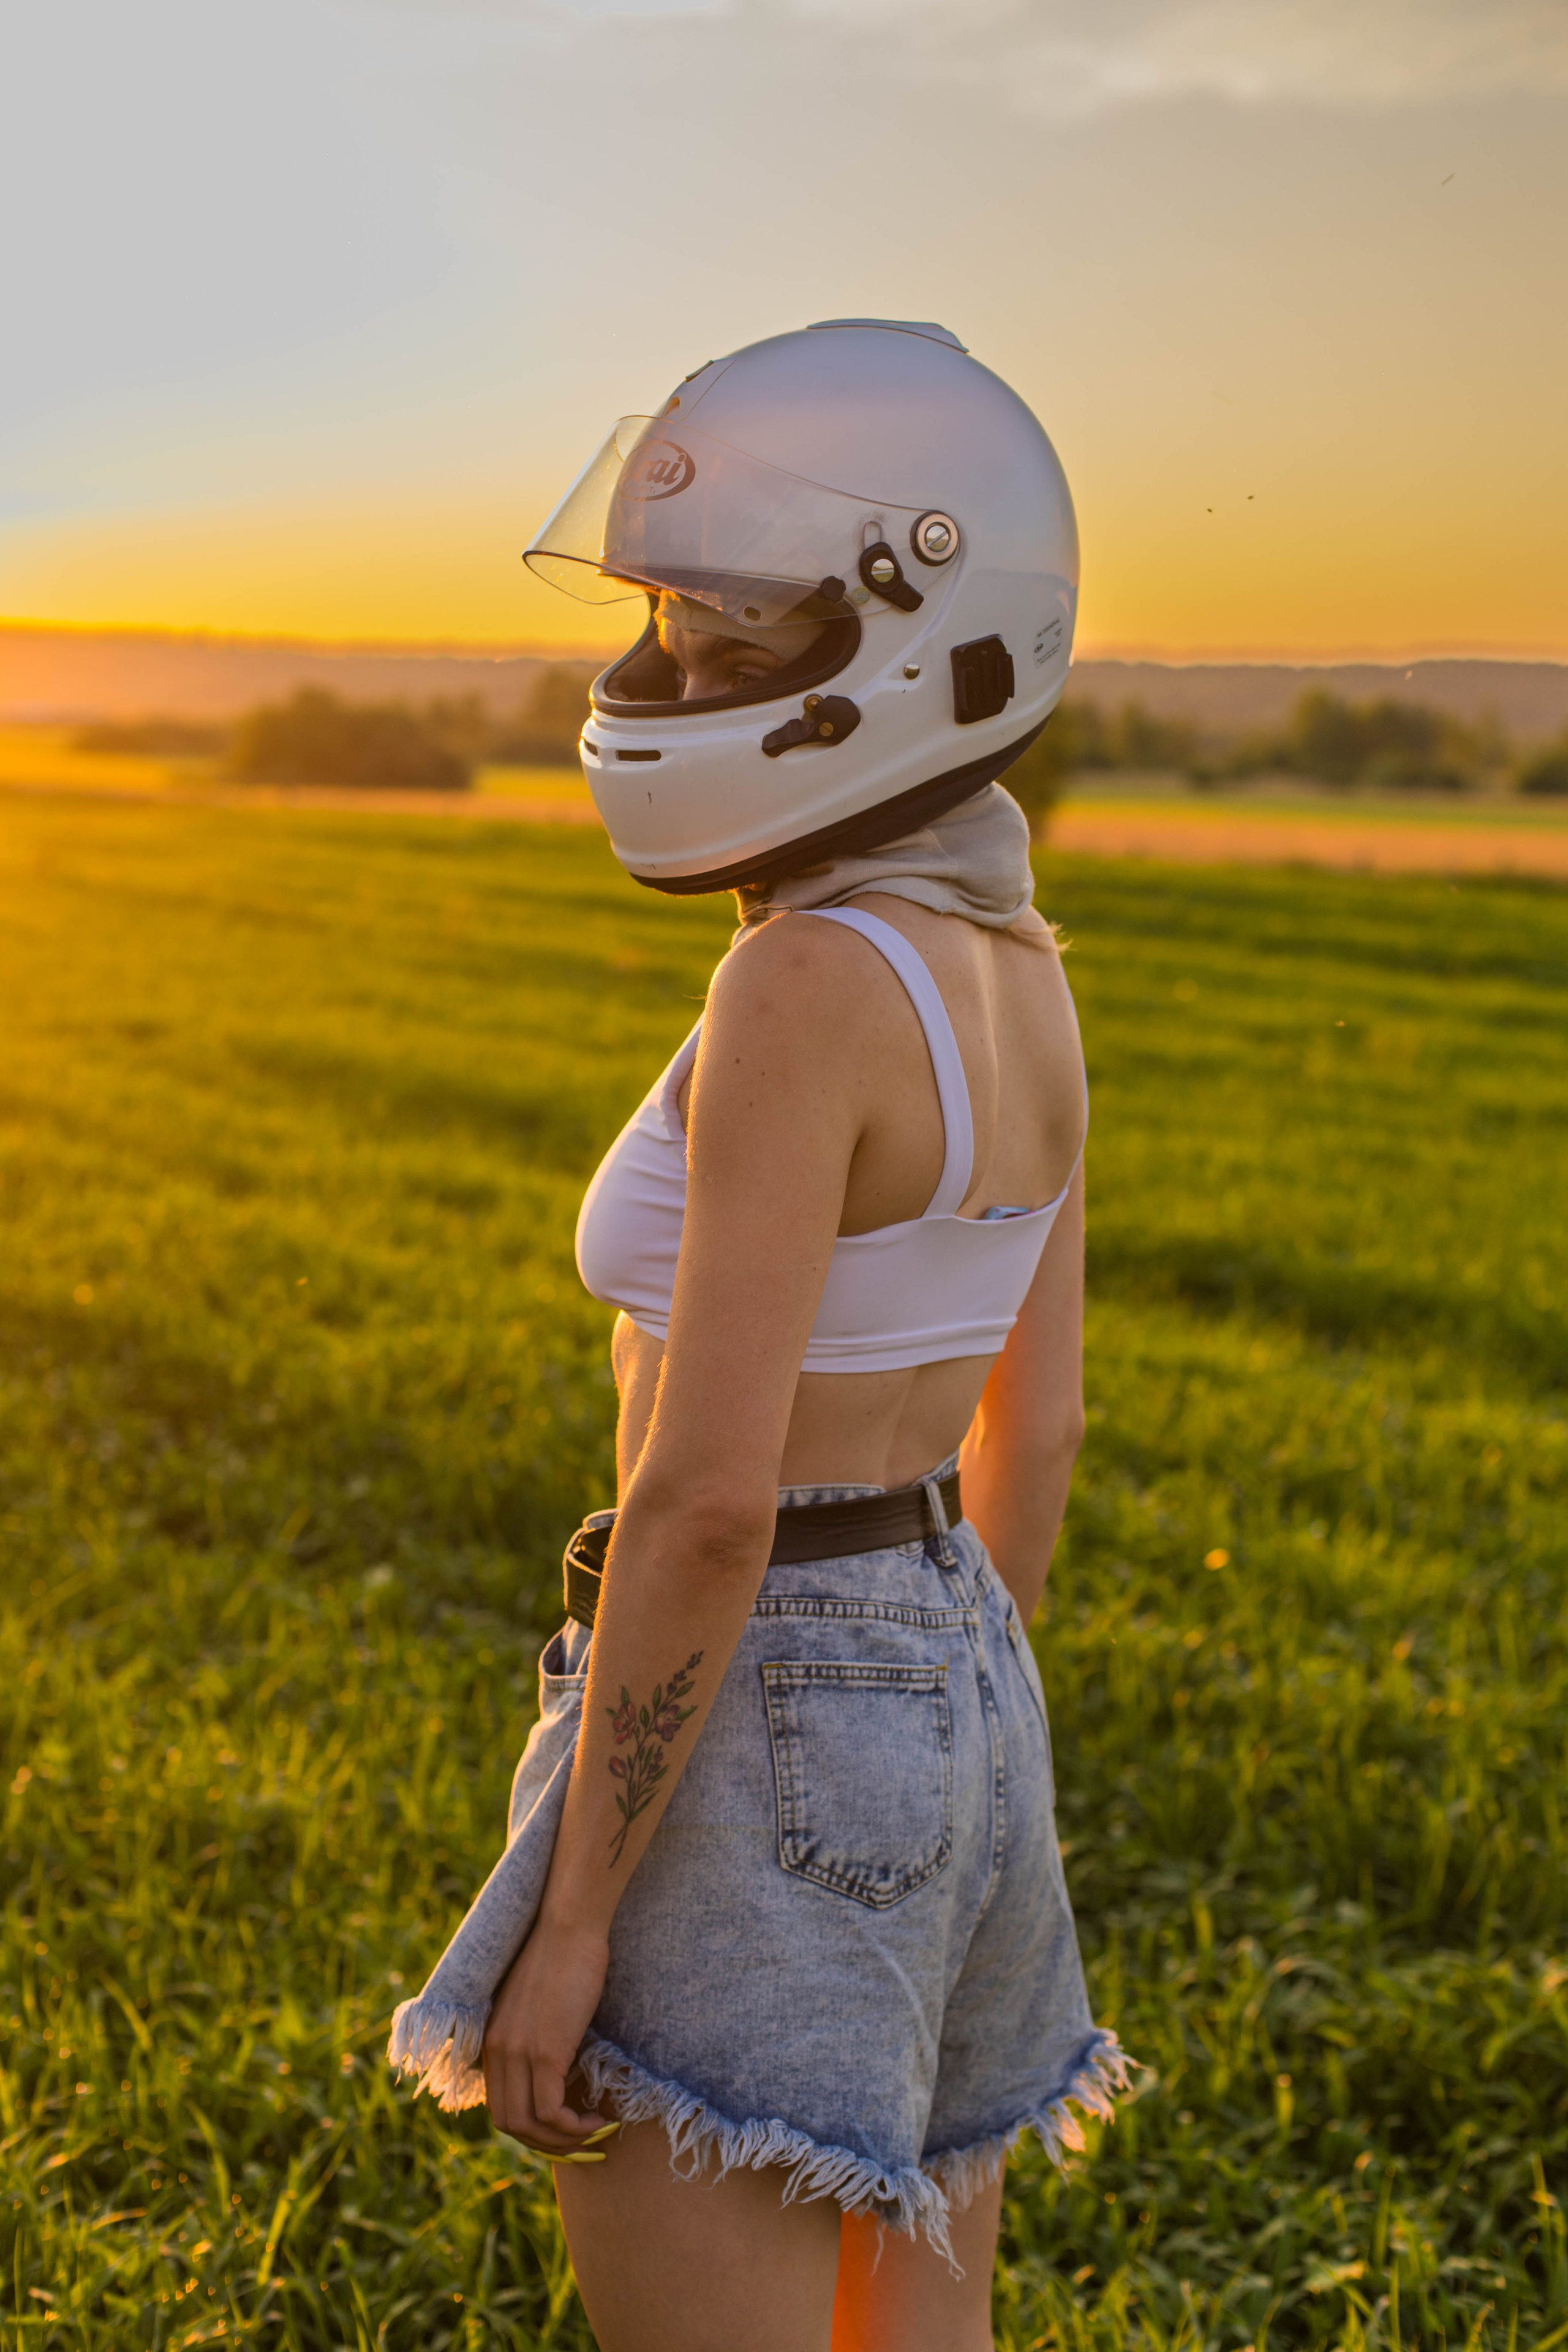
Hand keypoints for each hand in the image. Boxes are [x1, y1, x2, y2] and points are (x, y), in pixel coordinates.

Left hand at [482, 1915, 613, 2158]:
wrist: (569, 1925)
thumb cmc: (565, 1957)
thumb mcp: (539, 2007)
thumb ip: (538, 2038)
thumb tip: (562, 2072)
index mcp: (493, 2042)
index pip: (500, 2106)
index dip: (531, 2128)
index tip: (563, 2128)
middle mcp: (497, 2051)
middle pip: (509, 2123)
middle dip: (546, 2143)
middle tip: (581, 2141)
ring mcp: (518, 2052)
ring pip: (528, 2124)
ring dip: (562, 2141)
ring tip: (594, 2132)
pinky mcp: (544, 2051)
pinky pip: (551, 2111)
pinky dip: (573, 2127)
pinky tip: (599, 2119)